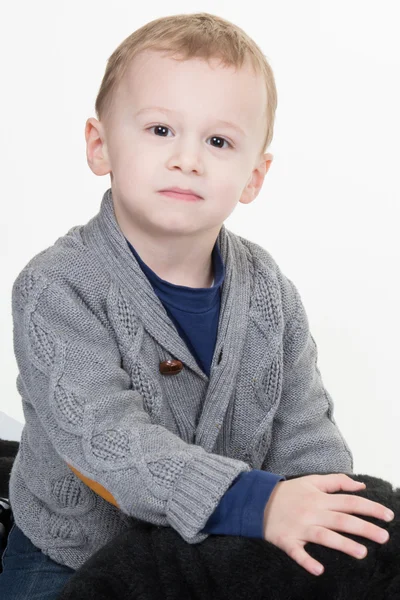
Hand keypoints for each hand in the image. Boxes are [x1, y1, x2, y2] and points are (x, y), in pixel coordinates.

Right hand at [263, 473, 393, 575]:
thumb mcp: (311, 480)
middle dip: (364, 528)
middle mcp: (311, 512)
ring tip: (362, 553)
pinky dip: (306, 561)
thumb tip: (361, 485)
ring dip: (342, 545)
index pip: (349, 501)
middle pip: (341, 519)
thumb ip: (337, 481)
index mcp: (319, 498)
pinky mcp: (286, 540)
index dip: (370, 508)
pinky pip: (297, 552)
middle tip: (384, 538)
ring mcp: (299, 527)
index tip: (388, 516)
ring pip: (323, 536)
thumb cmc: (288, 491)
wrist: (257, 500)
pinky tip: (319, 570)